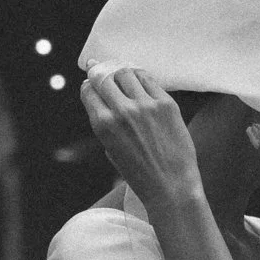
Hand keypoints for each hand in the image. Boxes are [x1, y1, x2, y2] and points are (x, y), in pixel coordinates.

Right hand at [80, 66, 201, 213]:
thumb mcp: (111, 149)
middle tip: (103, 73)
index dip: (89, 85)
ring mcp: (145, 105)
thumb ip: (105, 123)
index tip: (92, 84)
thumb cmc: (140, 173)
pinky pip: (148, 80)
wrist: (171, 186)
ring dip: (121, 74)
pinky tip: (141, 82)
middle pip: (105, 77)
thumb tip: (102, 98)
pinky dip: (141, 78)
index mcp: (103, 124)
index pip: (89, 90)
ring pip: (126, 72)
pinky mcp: (166, 103)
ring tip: (123, 78)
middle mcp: (122, 111)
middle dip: (102, 74)